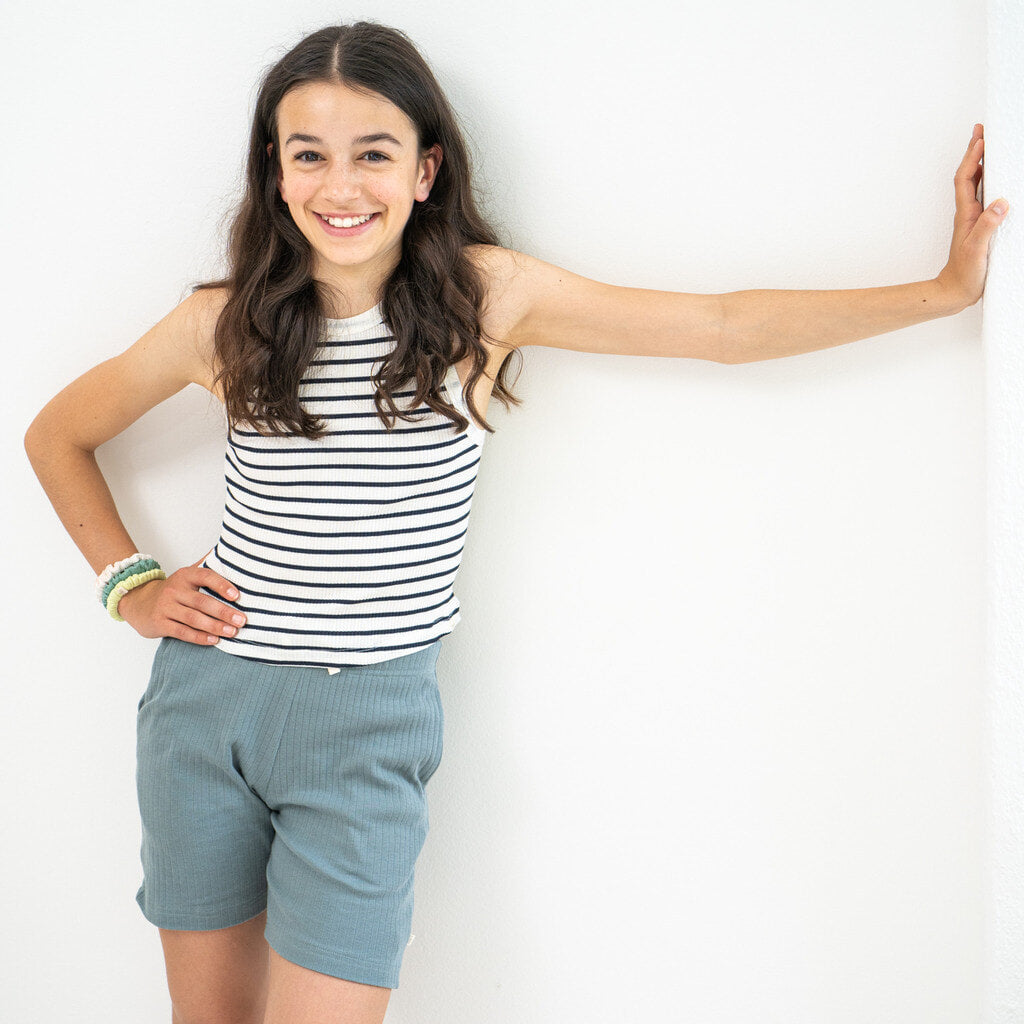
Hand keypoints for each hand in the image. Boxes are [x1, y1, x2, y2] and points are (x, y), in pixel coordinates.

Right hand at [118, 558, 245, 645]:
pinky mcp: (160, 623)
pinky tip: (214, 640)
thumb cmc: (173, 590)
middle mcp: (174, 590)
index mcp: (185, 575)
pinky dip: (199, 637)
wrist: (139, 602)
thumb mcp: (187, 575)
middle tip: (241, 620)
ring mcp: (165, 607)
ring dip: (215, 626)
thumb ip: (207, 565)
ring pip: (193, 618)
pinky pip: (182, 632)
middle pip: (202, 601)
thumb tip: (231, 551)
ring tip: (232, 632)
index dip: (222, 585)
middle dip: (224, 612)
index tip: (237, 596)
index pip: (205, 576)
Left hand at [936, 123, 1008, 309]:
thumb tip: (1000, 202)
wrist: (955, 292)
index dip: (972, 158)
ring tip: (988, 145)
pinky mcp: (979, 227)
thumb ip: (988, 226)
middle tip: (982, 130)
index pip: (966, 179)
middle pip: (969, 175)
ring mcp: (973, 219)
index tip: (981, 138)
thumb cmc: (965, 274)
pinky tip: (996, 178)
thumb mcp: (978, 249)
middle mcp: (968, 213)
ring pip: (976, 184)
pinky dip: (988, 181)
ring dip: (981, 163)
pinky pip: (984, 197)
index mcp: (966, 215)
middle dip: (975, 152)